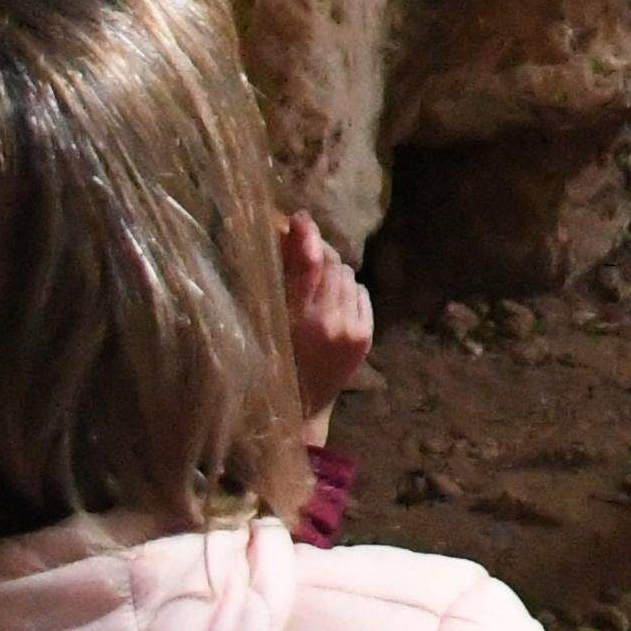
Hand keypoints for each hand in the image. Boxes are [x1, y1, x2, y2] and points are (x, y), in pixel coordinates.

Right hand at [281, 212, 376, 427]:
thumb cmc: (270, 365)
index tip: (298, 218)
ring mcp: (351, 329)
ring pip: (347, 274)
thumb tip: (283, 236)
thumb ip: (276, 284)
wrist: (299, 411)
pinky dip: (346, 290)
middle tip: (301, 250)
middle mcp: (329, 322)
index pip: (308, 263)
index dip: (305, 234)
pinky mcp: (366, 335)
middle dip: (316, 250)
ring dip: (331, 272)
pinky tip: (330, 304)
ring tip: (314, 286)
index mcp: (297, 320)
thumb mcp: (264, 325)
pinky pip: (360, 291)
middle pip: (330, 263)